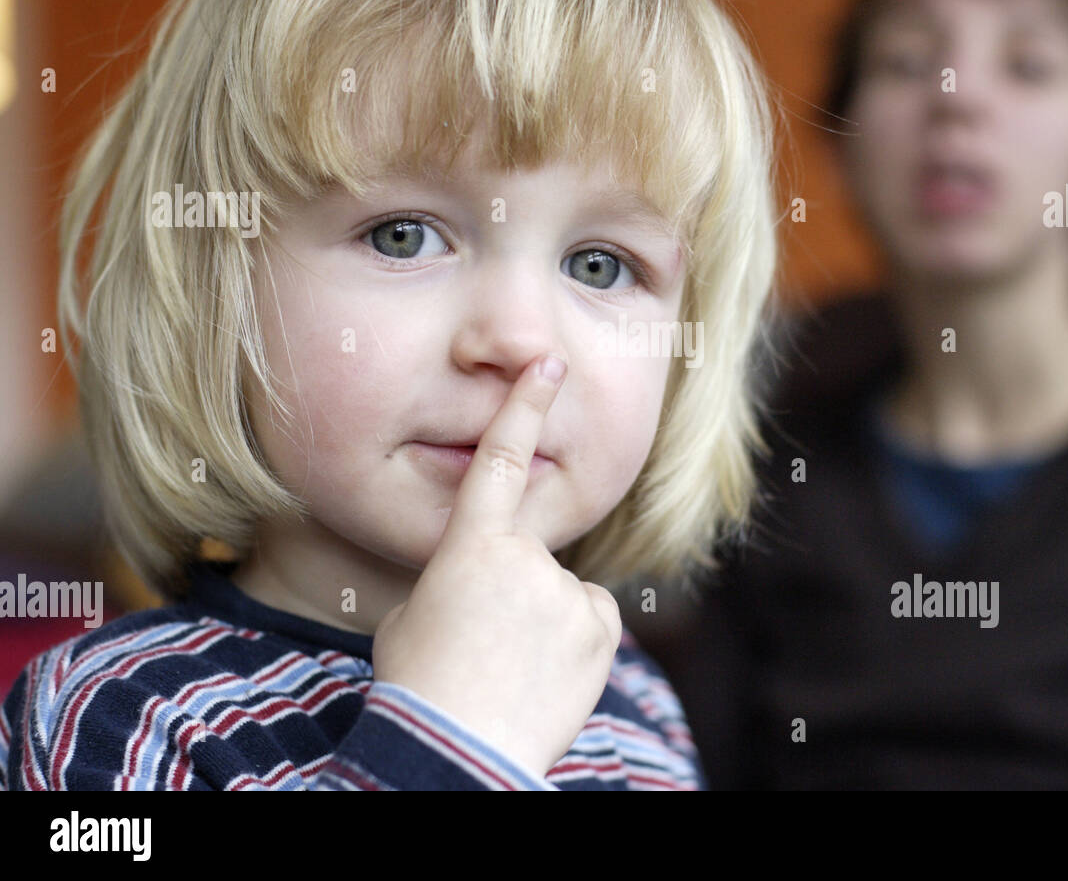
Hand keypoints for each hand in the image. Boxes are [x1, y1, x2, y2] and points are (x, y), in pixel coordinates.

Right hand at [372, 354, 621, 778]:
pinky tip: (544, 675)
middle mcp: (526, 559)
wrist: (455, 756)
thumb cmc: (420, 686)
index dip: (522, 405)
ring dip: (541, 619)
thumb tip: (486, 576)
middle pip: (528, 554)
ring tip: (510, 669)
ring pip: (559, 590)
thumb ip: (458, 576)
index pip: (497, 460)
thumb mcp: (417, 616)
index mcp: (469, 547)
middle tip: (485, 643)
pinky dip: (572, 640)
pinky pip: (587, 617)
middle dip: (510, 587)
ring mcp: (567, 593)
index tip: (545, 363)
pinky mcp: (599, 629)